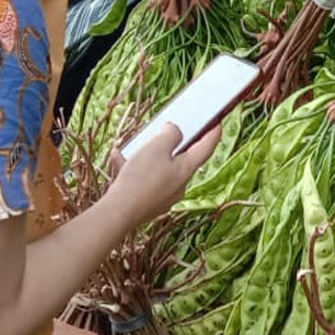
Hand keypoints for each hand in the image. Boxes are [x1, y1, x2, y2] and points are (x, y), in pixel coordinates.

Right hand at [105, 124, 220, 229]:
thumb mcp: (157, 146)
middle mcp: (179, 185)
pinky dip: (132, 168)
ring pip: (158, 169)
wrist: (118, 212)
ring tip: (132, 145)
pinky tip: (117, 158)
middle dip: (173, 145)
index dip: (212, 132)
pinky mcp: (148, 203)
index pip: (207, 147)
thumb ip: (171, 133)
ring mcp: (164, 196)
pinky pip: (143, 180)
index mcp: (187, 169)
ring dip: (145, 156)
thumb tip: (175, 131)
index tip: (217, 122)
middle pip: (182, 159)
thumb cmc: (140, 178)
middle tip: (167, 132)